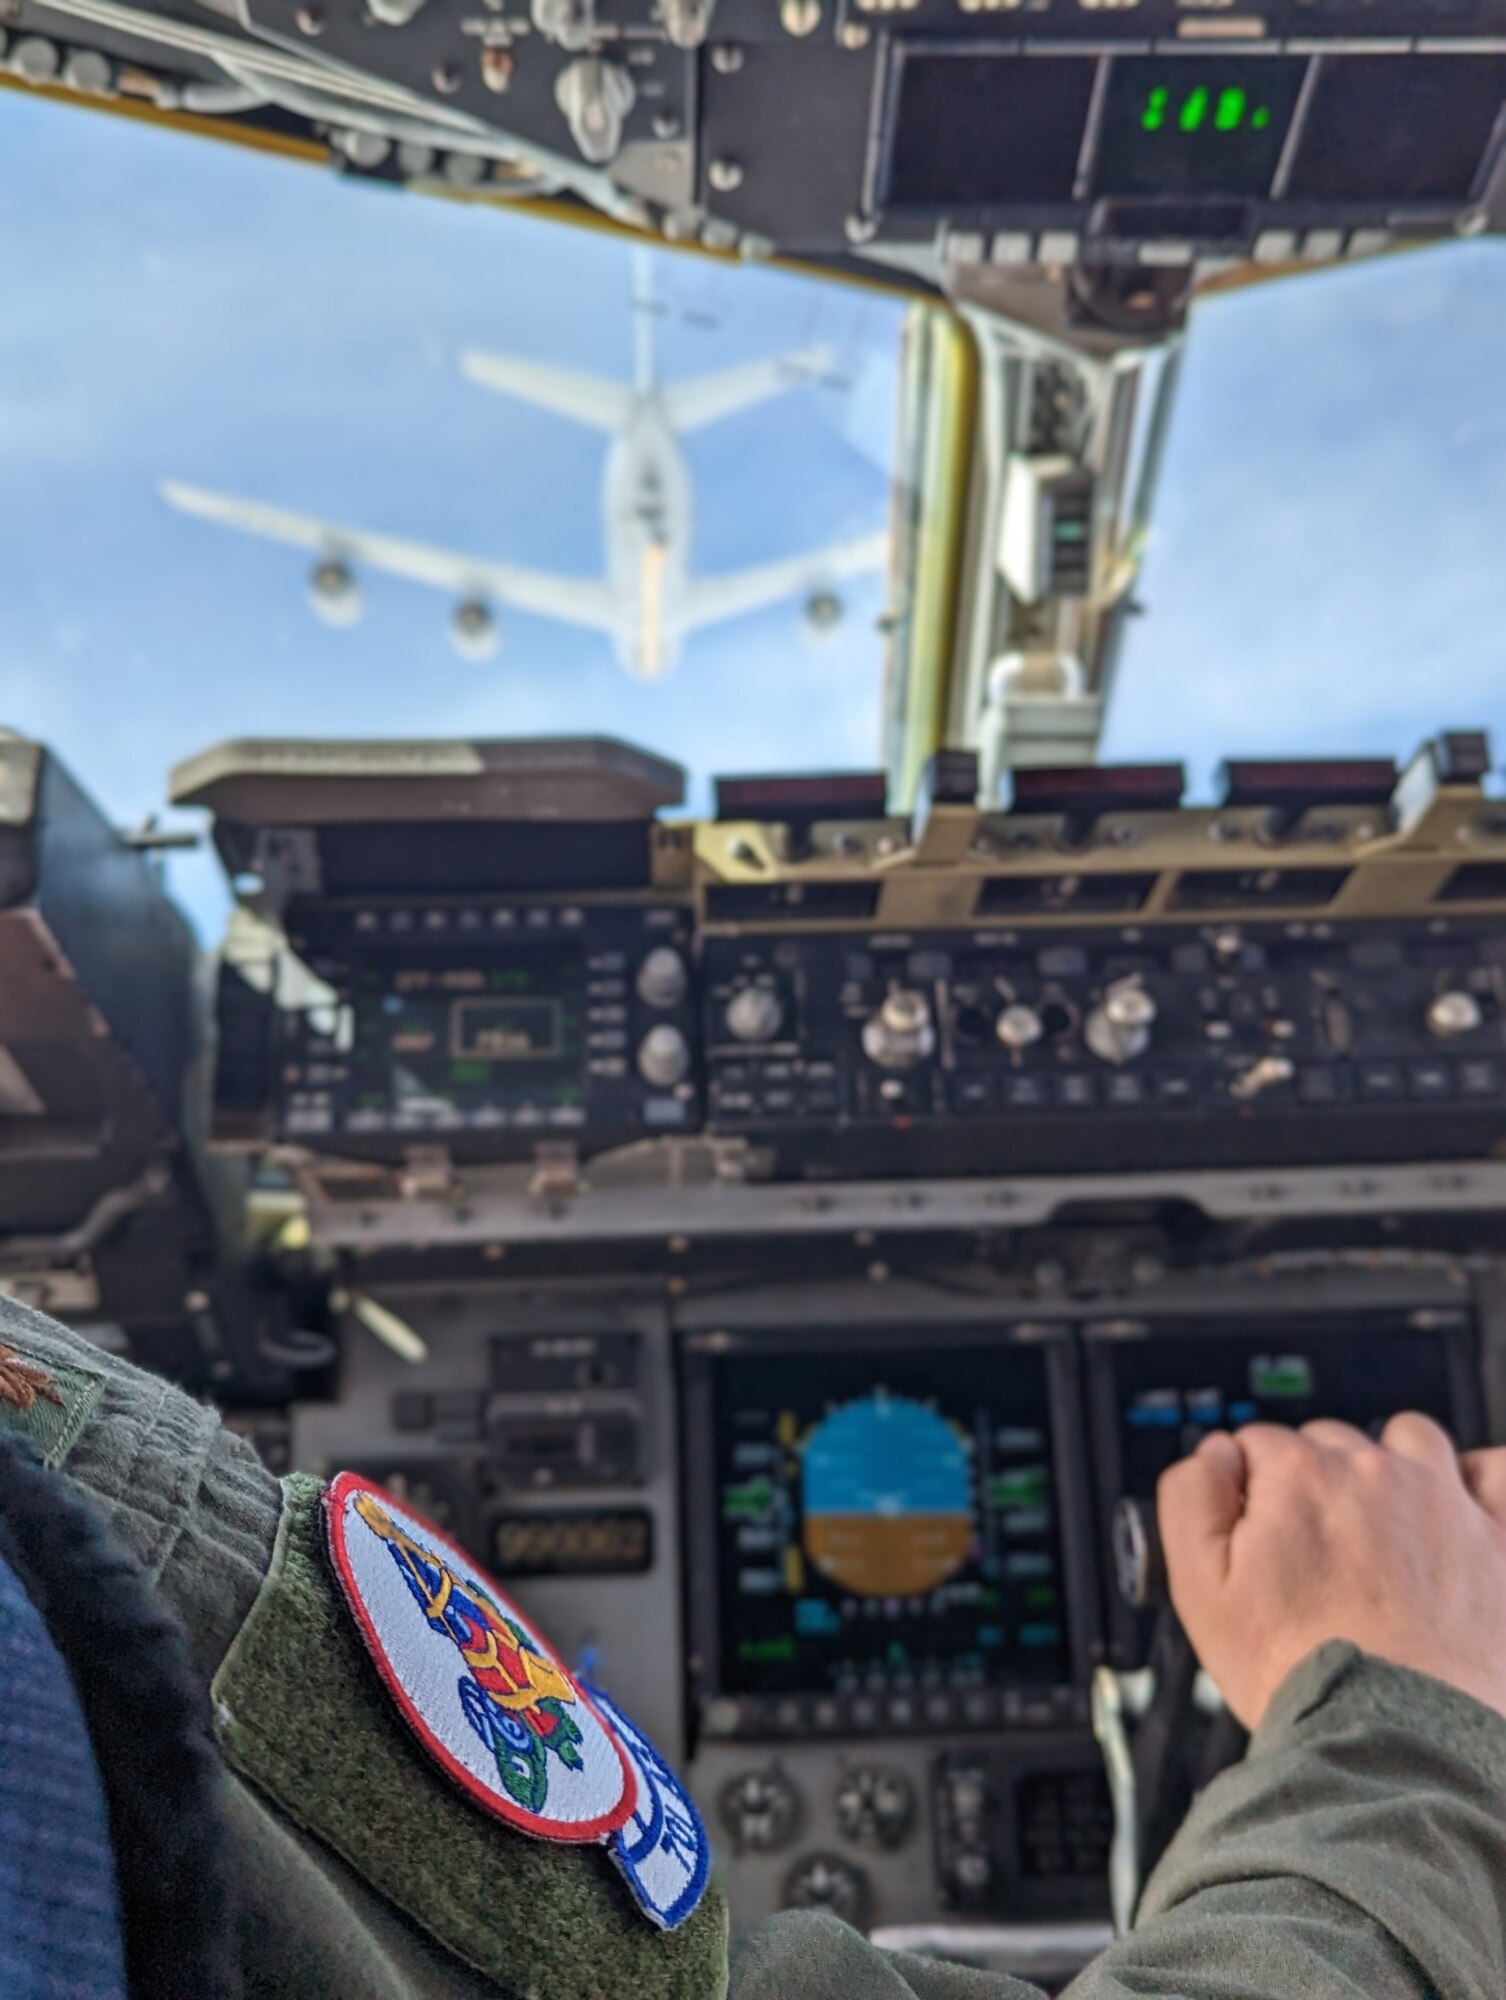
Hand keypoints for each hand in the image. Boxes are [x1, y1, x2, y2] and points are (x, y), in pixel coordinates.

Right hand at [1157, 1412, 1505, 1730]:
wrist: (1396, 1742)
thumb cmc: (1301, 1674)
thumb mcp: (1198, 1590)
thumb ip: (1189, 1499)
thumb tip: (1214, 1454)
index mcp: (1300, 1477)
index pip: (1258, 1443)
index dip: (1248, 1488)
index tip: (1255, 1532)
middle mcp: (1375, 1474)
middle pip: (1331, 1442)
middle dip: (1315, 1482)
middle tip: (1313, 1554)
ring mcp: (1445, 1503)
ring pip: (1411, 1440)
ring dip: (1391, 1465)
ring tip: (1381, 1526)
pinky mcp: (1499, 1542)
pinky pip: (1498, 1473)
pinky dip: (1479, 1482)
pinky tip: (1461, 1508)